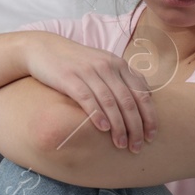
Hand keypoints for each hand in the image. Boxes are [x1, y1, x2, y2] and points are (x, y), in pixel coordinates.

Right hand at [20, 31, 157, 152]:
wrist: (43, 48)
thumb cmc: (77, 62)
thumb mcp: (105, 64)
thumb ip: (125, 78)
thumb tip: (149, 95)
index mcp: (119, 65)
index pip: (142, 94)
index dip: (149, 117)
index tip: (151, 136)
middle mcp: (107, 66)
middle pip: (128, 101)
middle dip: (135, 127)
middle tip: (137, 147)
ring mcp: (88, 71)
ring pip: (110, 102)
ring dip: (118, 126)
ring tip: (121, 144)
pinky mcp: (69, 77)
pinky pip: (87, 98)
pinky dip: (98, 114)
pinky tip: (103, 129)